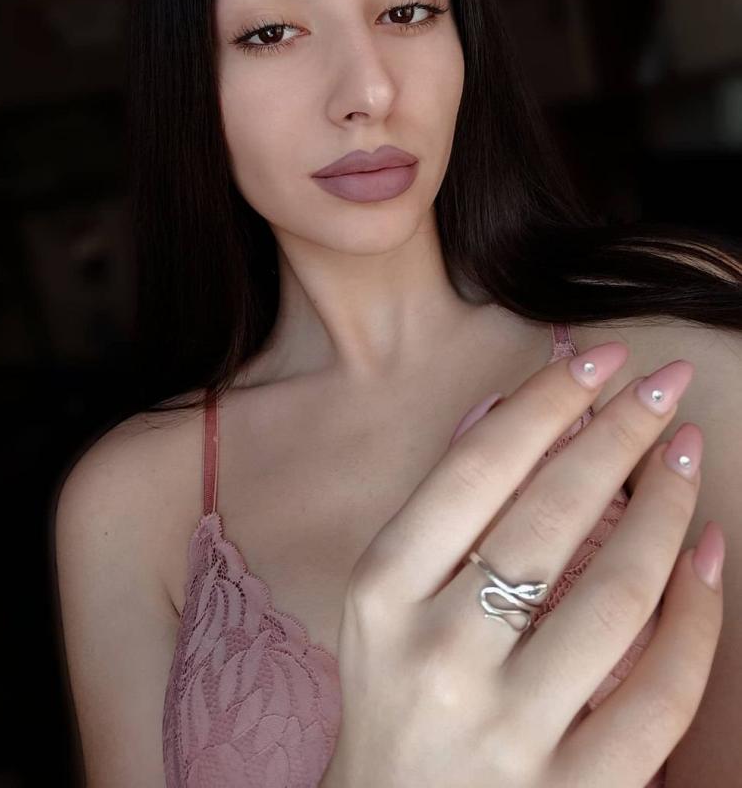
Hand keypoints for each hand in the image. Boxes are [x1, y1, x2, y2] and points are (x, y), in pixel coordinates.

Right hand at [320, 342, 722, 786]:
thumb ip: (438, 502)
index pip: (477, 471)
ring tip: (686, 453)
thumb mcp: (382, 599)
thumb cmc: (392, 695)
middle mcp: (437, 655)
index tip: (602, 358)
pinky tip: (707, 556)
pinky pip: (659, 692)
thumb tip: (503, 406)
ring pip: (617, 596)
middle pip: (552, 517)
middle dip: (620, 434)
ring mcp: (506, 730)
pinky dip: (696, 616)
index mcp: (382, 593)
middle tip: (664, 385)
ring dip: (667, 510)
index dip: (548, 403)